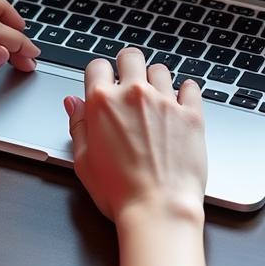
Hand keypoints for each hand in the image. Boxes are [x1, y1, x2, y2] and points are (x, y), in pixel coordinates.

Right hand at [64, 48, 206, 224]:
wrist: (158, 209)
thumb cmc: (119, 192)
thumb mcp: (83, 161)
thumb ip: (77, 125)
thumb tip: (73, 103)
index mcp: (102, 103)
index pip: (97, 66)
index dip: (99, 74)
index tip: (104, 85)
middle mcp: (134, 95)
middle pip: (131, 56)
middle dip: (128, 66)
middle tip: (129, 84)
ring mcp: (165, 102)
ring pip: (161, 69)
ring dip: (156, 80)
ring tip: (155, 101)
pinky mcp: (192, 114)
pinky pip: (191, 87)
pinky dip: (185, 91)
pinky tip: (180, 104)